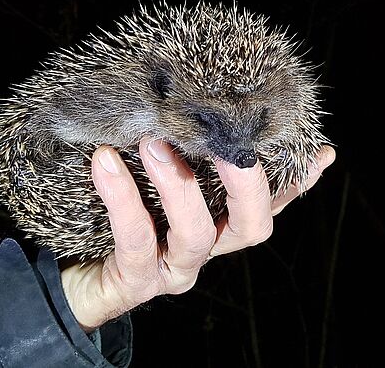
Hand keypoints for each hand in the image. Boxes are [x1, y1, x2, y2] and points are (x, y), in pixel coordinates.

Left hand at [61, 138, 334, 331]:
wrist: (65, 272)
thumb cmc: (115, 213)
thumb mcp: (148, 177)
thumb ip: (175, 151)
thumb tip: (188, 104)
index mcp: (217, 224)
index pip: (266, 203)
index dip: (296, 184)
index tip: (319, 152)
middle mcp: (206, 249)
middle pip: (252, 227)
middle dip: (246, 182)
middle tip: (227, 138)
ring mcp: (174, 269)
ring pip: (196, 234)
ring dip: (179, 184)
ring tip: (152, 141)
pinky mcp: (135, 282)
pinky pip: (135, 240)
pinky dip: (122, 198)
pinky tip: (104, 161)